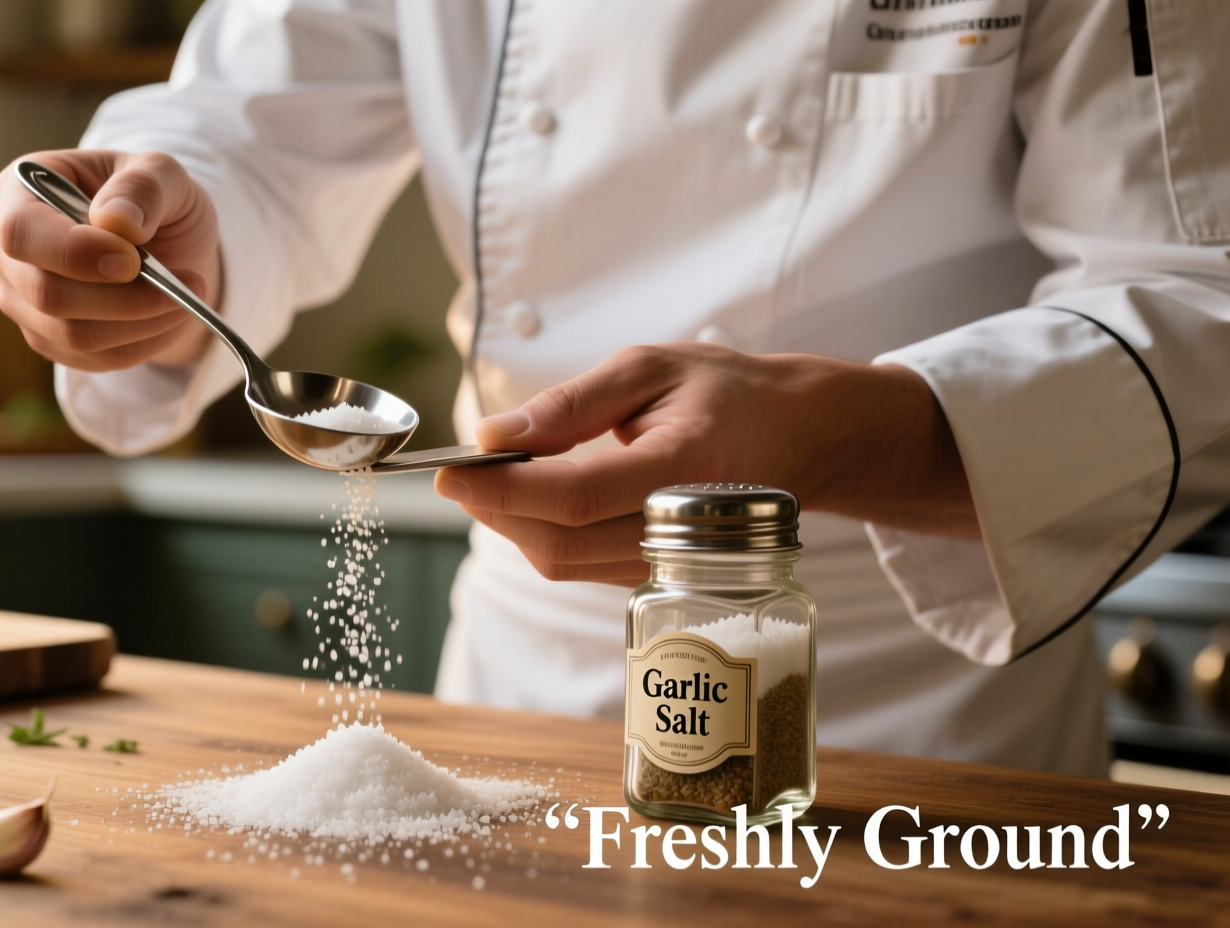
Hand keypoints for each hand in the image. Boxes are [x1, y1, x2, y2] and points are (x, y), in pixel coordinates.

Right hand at [0, 149, 220, 370]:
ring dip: (142, 323)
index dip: (75, 253)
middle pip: (46, 293)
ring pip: (73, 335)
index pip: (21, 233)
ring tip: (185, 299)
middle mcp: (7, 250)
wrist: (167, 246)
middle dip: (123, 297)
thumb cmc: (154, 200)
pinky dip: (144, 343)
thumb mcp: (164, 173)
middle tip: (181, 285)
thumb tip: (117, 220)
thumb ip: (144, 186)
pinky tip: (169, 317)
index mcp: (20, 190)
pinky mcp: (48, 339)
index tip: (132, 261)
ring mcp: (22, 299)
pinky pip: (95, 358)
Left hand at [433, 343, 977, 585]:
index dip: (502, 489)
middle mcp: (682, 528)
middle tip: (460, 470)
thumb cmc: (725, 394)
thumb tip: (493, 436)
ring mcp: (670, 562)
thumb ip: (570, 404)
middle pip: (559, 544)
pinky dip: (540, 533)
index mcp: (685, 465)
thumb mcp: (649, 369)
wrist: (799, 439)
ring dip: (512, 523)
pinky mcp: (654, 574)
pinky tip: (533, 497)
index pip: (575, 495)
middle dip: (493, 509)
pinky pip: (578, 565)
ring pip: (562, 563)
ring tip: (497, 476)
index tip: (448, 469)